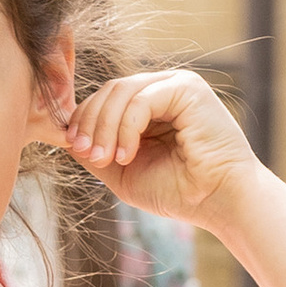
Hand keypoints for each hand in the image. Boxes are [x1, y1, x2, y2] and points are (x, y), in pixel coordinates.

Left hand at [62, 65, 258, 231]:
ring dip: (105, 127)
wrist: (220, 202)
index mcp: (150, 105)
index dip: (83, 120)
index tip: (73, 149)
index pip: (105, 98)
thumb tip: (65, 136)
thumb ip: (96, 150)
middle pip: (109, 90)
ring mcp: (177, 84)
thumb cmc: (179, 191)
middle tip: (87, 155)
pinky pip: (141, 100)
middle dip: (90, 123)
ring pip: (120, 92)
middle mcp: (163, 88)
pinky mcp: (188, 89)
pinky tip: (128, 155)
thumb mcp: (123, 171)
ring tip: (105, 159)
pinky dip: (126, 128)